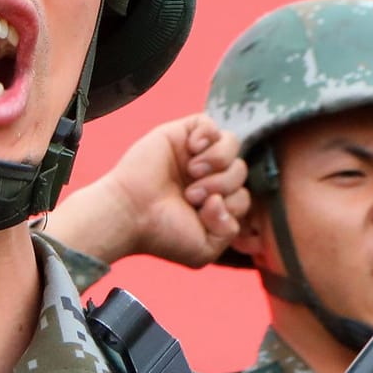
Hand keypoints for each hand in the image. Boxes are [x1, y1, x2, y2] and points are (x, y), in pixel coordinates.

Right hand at [48, 114, 248, 266]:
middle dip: (222, 184)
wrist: (129, 214)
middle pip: (240, 170)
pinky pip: (209, 123)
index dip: (231, 204)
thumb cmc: (160, 233)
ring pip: (231, 144)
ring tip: (192, 172)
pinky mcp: (180, 135)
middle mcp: (205, 177)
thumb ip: (229, 230)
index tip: (201, 213)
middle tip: (191, 195)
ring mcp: (193, 154)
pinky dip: (207, 136)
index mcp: (212, 202)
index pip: (243, 195)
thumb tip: (223, 198)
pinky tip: (191, 151)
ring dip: (217, 161)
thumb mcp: (204, 248)